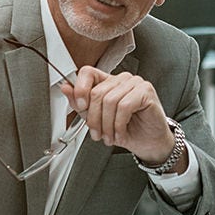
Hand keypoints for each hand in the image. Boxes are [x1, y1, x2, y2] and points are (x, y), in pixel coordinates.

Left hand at [60, 67, 184, 168]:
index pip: (87, 72)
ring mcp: (135, 83)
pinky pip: (124, 106)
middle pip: (97, 92)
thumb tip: (65, 88)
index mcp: (108, 82)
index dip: (80, 88)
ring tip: (109, 137)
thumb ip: (81, 104)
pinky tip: (121, 133)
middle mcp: (121, 79)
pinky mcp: (146, 91)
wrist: (148, 143)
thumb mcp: (97, 120)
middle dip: (94, 118)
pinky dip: (119, 124)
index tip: (80, 106)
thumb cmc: (126, 130)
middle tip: (97, 134)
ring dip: (107, 125)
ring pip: (110, 101)